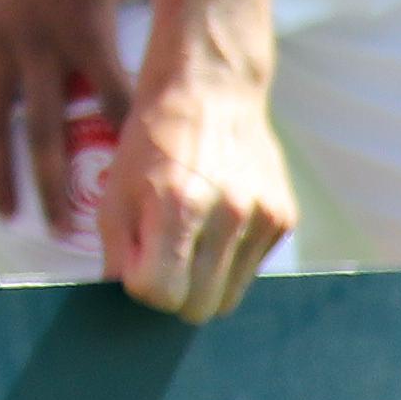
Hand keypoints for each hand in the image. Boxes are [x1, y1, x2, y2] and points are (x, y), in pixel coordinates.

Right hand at [0, 0, 151, 233]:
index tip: (138, 191)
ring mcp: (0, 37)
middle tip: (57, 228)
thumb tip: (197, 33)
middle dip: (48, 183)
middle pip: (41, 130)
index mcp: (87, 33)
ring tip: (3, 208)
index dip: (126, 151)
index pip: (113, 106)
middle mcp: (39, 44)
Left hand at [94, 60, 297, 322]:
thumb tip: (121, 303)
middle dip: (175, 294)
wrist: (208, 92)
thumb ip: (118, 253)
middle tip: (162, 260)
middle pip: (200, 307)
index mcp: (178, 206)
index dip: (143, 286)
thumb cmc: (150, 142)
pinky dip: (229, 261)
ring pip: (229, 298)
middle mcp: (229, 215)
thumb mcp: (115, 191)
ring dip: (203, 283)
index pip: (160, 293)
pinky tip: (216, 224)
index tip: (138, 265)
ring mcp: (263, 218)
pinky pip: (252, 271)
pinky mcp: (284, 219)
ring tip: (188, 241)